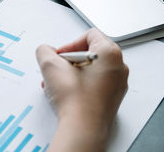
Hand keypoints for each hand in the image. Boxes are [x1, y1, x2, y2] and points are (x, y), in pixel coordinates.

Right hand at [36, 28, 128, 151]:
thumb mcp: (50, 65)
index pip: (90, 34)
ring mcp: (117, 84)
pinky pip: (95, 84)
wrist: (83, 128)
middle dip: (69, 60)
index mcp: (110, 54)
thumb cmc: (75, 99)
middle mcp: (119, 67)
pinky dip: (80, 85)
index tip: (60, 56)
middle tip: (59, 70)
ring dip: (72, 73)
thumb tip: (46, 51)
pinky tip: (67, 94)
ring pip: (92, 69)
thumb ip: (45, 51)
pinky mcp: (112, 98)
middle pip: (91, 52)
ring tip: (59, 84)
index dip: (70, 43)